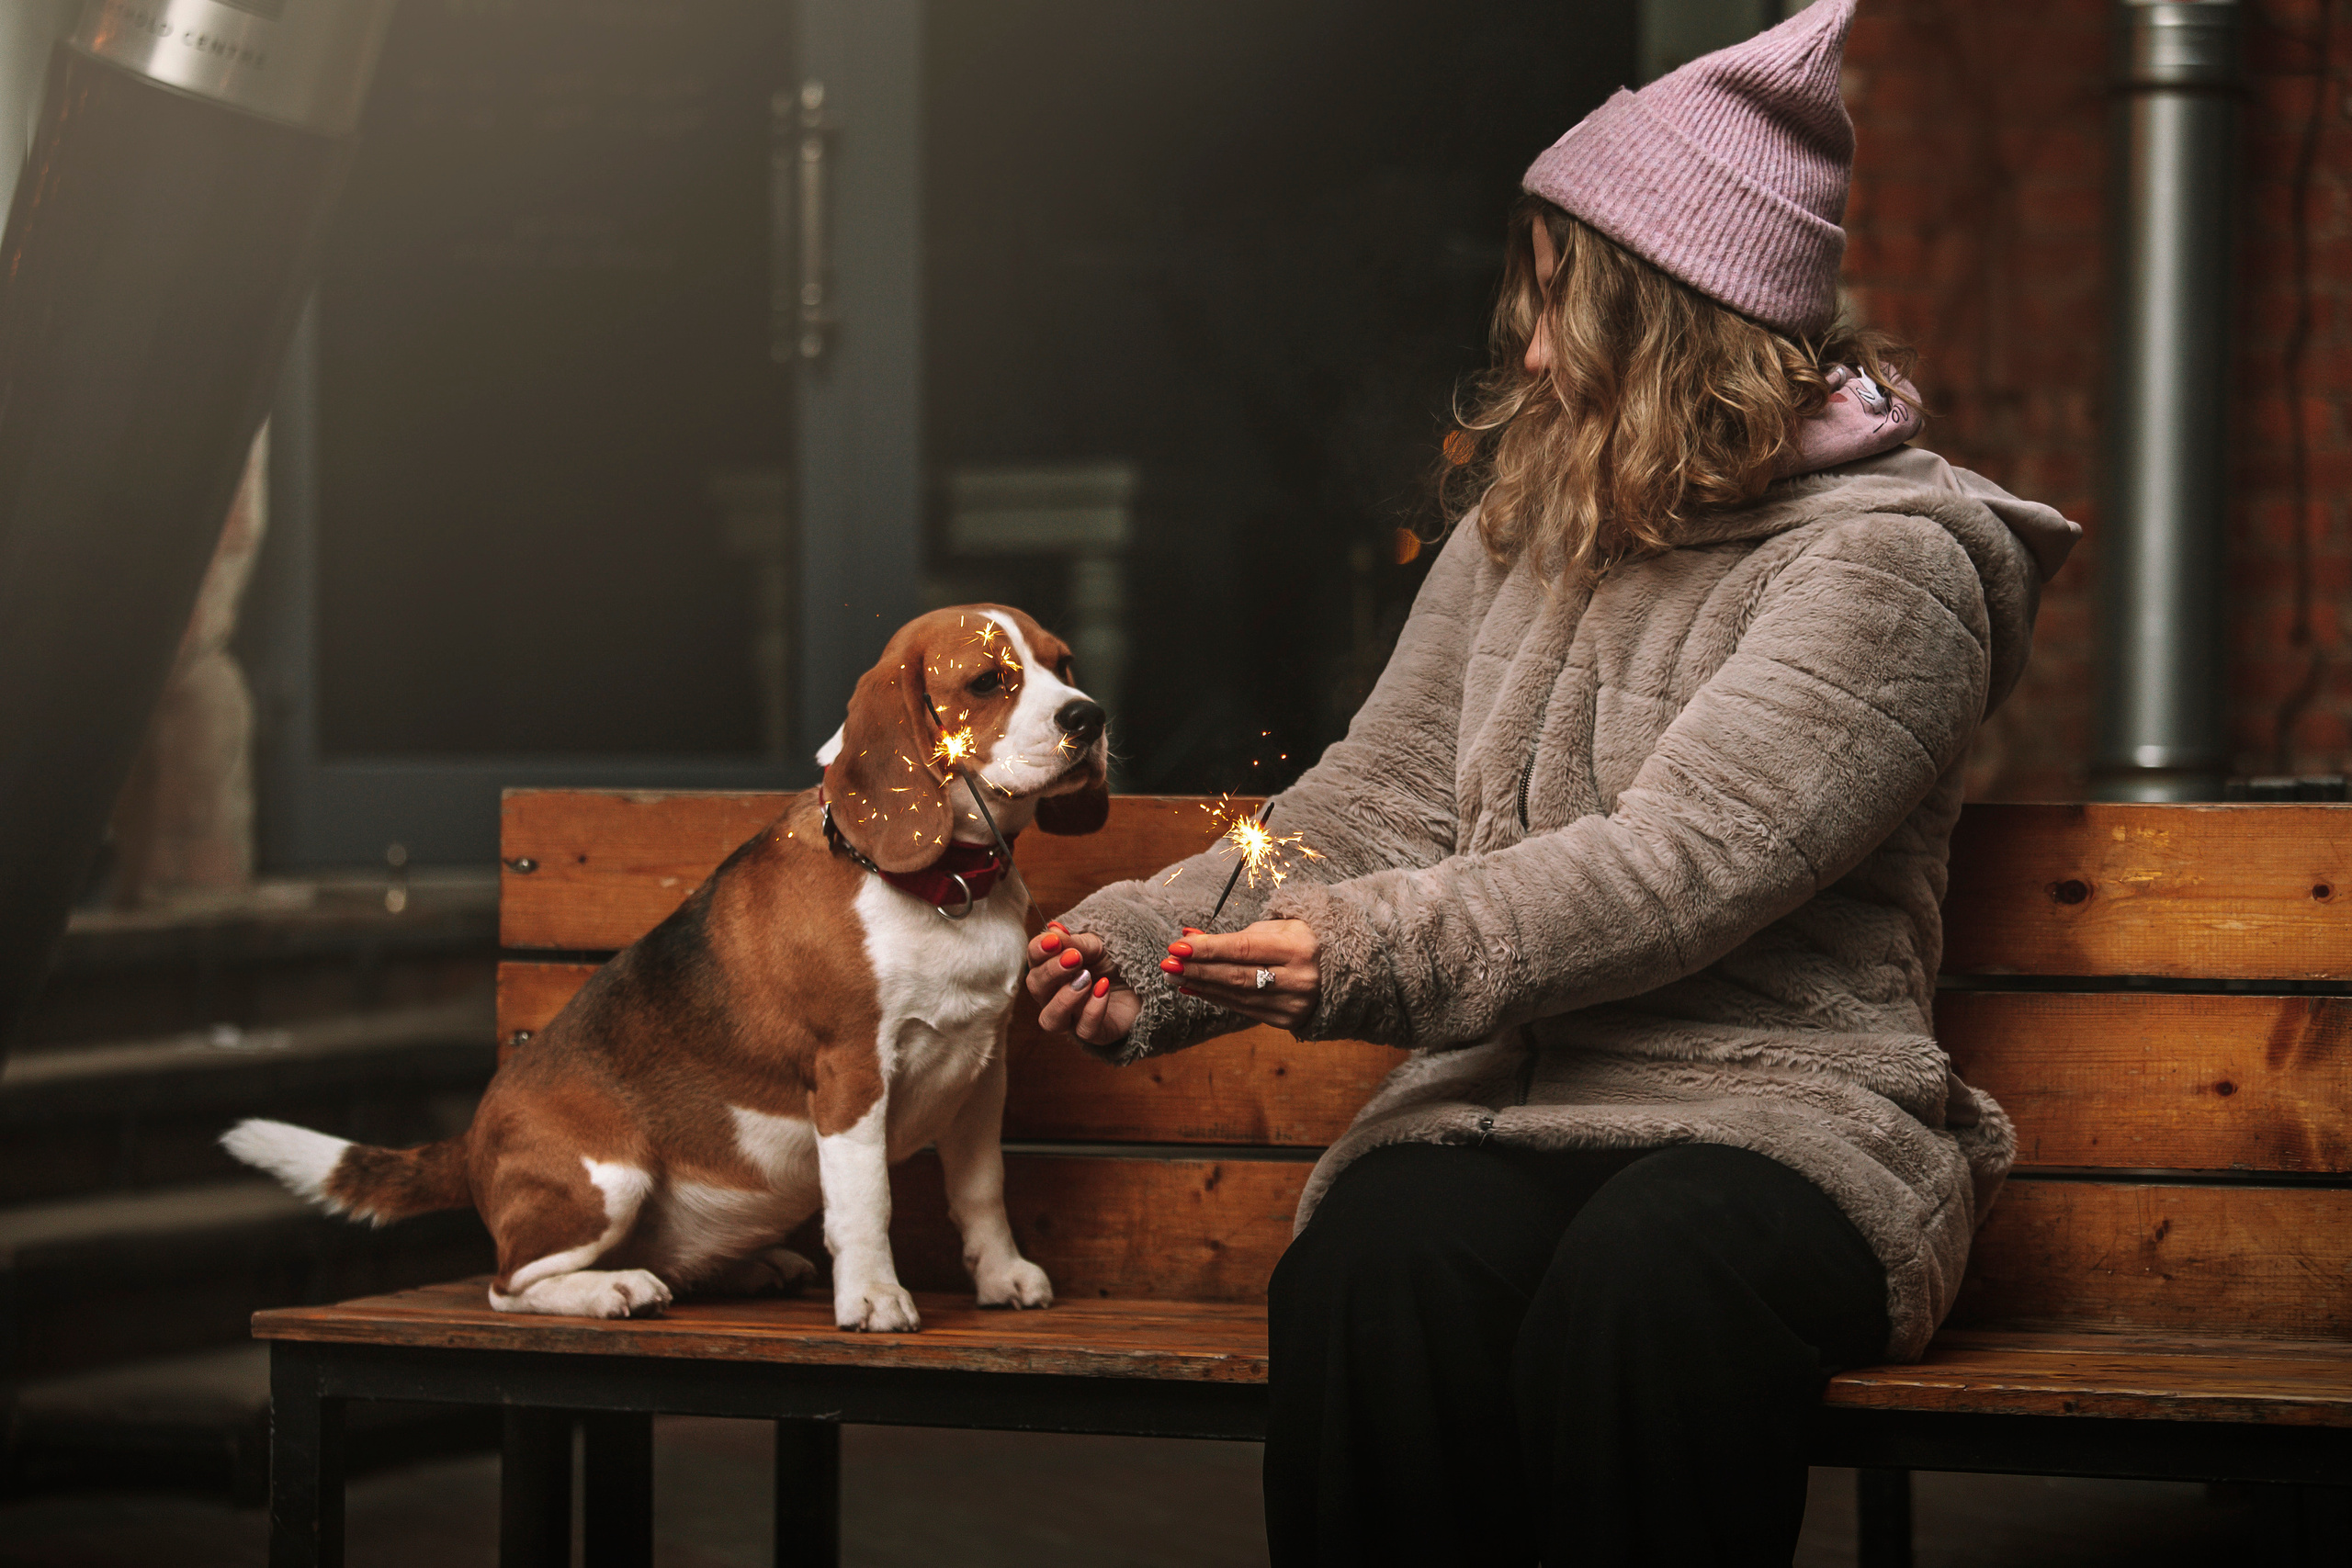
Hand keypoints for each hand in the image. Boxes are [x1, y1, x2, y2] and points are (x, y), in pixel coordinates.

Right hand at [1025, 923, 1138, 1048]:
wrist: (1146, 980)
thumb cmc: (1115, 961)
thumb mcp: (1097, 945)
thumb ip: (1074, 942)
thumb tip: (1052, 931)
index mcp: (1052, 970)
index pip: (1033, 961)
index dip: (1039, 951)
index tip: (1053, 941)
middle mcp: (1054, 996)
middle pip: (1036, 988)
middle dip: (1051, 972)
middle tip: (1074, 958)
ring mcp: (1073, 1018)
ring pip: (1051, 1020)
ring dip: (1064, 999)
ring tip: (1086, 979)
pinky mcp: (1096, 1034)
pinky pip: (1085, 1030)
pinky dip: (1093, 1010)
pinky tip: (1103, 989)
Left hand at [1159, 919, 1319, 1031]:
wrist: (1337, 971)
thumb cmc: (1297, 942)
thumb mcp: (1275, 929)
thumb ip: (1235, 935)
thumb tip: (1190, 937)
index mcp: (1299, 949)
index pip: (1243, 949)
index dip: (1208, 948)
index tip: (1177, 945)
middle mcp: (1298, 979)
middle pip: (1236, 975)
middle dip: (1197, 969)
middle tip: (1167, 963)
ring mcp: (1292, 1004)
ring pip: (1236, 995)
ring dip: (1200, 984)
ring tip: (1173, 975)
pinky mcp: (1285, 1020)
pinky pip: (1241, 1008)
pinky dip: (1214, 997)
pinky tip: (1192, 988)